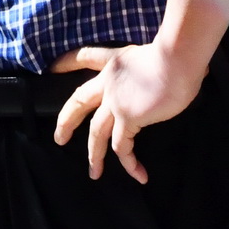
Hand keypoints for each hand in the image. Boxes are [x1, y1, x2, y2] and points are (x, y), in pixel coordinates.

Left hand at [50, 42, 201, 183]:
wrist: (176, 58)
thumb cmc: (175, 53)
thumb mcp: (154, 55)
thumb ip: (151, 70)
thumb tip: (171, 77)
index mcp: (115, 61)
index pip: (86, 58)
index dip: (67, 63)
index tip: (52, 69)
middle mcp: (109, 81)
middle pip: (79, 101)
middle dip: (66, 121)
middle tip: (59, 138)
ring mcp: (115, 101)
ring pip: (96, 132)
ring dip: (94, 155)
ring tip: (94, 172)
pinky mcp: (127, 118)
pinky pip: (123, 147)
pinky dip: (130, 163)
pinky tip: (139, 175)